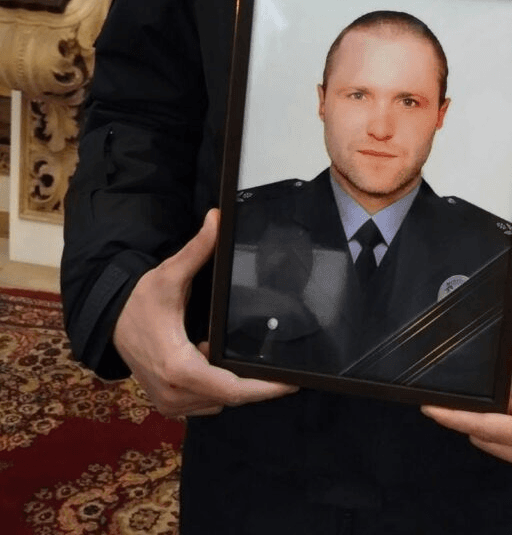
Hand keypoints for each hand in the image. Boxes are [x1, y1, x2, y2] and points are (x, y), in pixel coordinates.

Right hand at [113, 208, 297, 417]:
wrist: (110, 323)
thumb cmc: (140, 302)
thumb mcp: (169, 273)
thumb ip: (198, 248)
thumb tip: (218, 219)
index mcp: (178, 367)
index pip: (230, 388)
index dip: (263, 388)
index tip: (289, 383)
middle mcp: (173, 392)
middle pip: (230, 398)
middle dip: (259, 387)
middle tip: (287, 374)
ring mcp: (169, 402)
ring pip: (219, 402)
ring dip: (235, 384)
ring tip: (247, 359)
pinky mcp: (168, 404)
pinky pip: (205, 402)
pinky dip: (217, 386)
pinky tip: (217, 362)